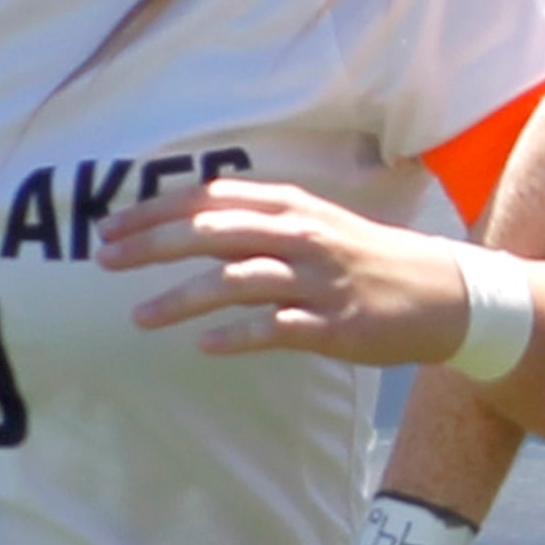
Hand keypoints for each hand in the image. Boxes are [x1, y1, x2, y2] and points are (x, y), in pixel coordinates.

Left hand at [97, 179, 466, 363]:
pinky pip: (274, 329)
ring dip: (181, 300)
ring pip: (237, 281)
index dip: (156, 210)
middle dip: (152, 245)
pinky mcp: (332, 324)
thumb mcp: (315, 223)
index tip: (111, 226)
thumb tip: (189, 224)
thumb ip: (259, 221)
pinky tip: (205, 346)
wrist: (441, 292)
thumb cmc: (366, 258)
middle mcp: (302, 237)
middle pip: (213, 234)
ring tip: (139, 317)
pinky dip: (236, 336)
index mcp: (293, 206)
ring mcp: (317, 281)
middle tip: (103, 259)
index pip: (211, 199)